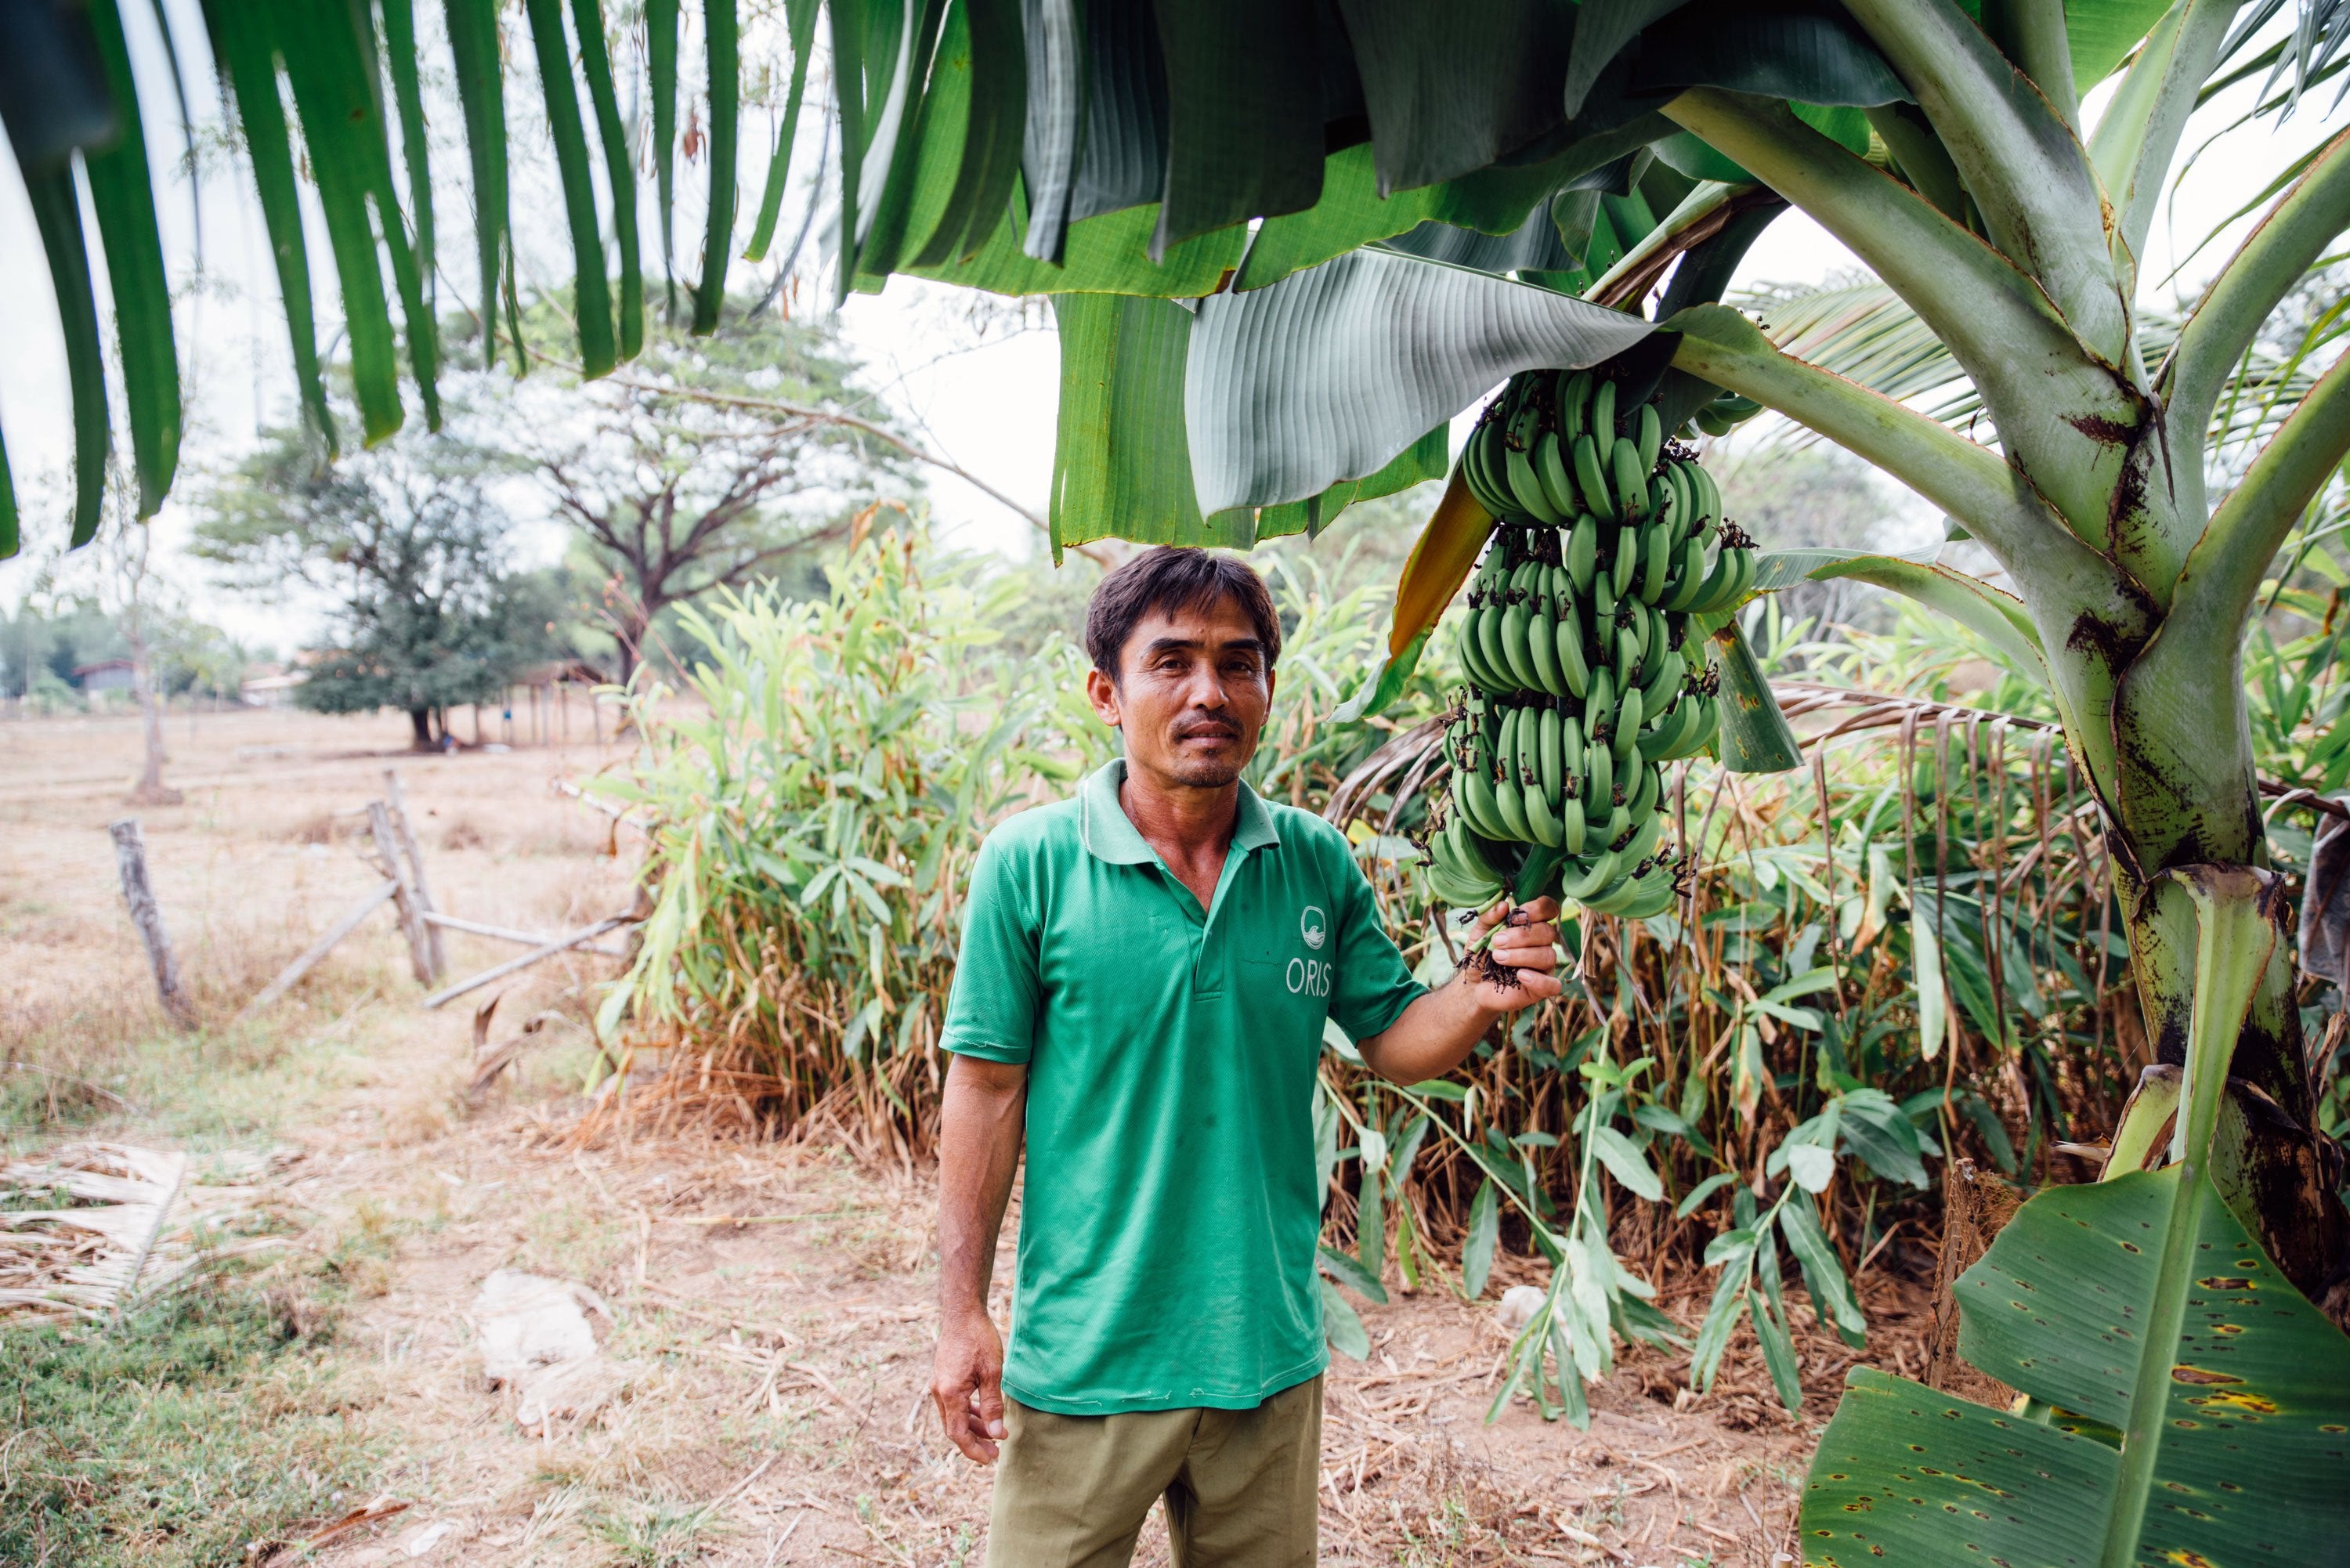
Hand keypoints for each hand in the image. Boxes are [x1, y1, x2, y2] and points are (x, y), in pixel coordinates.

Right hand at [932, 1307, 1007, 1462]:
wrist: (962, 1313)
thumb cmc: (979, 1339)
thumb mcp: (992, 1373)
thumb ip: (992, 1405)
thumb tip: (996, 1433)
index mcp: (950, 1394)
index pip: (958, 1434)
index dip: (973, 1450)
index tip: (990, 1459)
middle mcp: (939, 1392)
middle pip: (954, 1428)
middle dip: (974, 1442)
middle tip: (995, 1452)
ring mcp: (938, 1385)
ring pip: (953, 1416)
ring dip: (972, 1427)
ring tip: (993, 1434)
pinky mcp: (942, 1378)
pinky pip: (952, 1404)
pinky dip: (967, 1412)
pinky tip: (982, 1412)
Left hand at [1463, 896, 1563, 1010]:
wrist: (1473, 986)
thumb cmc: (1481, 955)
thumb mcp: (1479, 933)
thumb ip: (1489, 917)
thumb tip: (1503, 905)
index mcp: (1531, 925)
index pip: (1548, 908)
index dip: (1536, 909)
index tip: (1514, 917)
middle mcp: (1542, 943)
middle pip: (1548, 932)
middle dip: (1521, 935)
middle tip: (1497, 941)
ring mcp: (1544, 966)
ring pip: (1548, 955)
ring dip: (1521, 955)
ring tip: (1498, 958)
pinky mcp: (1541, 989)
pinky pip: (1552, 985)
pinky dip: (1538, 980)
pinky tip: (1520, 975)